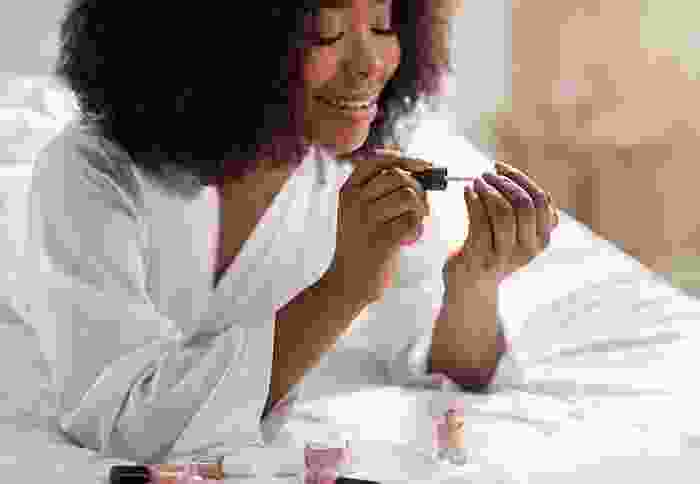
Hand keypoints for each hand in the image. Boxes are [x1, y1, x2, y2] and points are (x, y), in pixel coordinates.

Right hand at [325, 148, 432, 305]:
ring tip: (417, 222)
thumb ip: (382, 190)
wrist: (348, 282)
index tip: (425, 166)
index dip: (405, 159)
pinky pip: (412, 220)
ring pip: (409, 195)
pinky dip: (418, 227)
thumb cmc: (363, 244)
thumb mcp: (360, 213)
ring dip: (421, 208)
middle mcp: (354, 202)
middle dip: (419, 187)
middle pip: (398, 175)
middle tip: (422, 206)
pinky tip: (411, 238)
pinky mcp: (381, 240)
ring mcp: (366, 221)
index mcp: (348, 191)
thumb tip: (421, 170)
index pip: (378, 160)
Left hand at [443, 160, 559, 288]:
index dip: (521, 178)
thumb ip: (520, 210)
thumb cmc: (490, 252)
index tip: (501, 168)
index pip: (542, 201)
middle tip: (486, 174)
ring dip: (488, 190)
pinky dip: (473, 200)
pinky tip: (467, 192)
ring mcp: (505, 255)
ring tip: (476, 182)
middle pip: (525, 204)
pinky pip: (480, 221)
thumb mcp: (514, 234)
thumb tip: (506, 172)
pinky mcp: (481, 257)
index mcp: (541, 239)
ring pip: (504, 212)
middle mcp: (529, 249)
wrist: (471, 288)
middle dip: (503, 182)